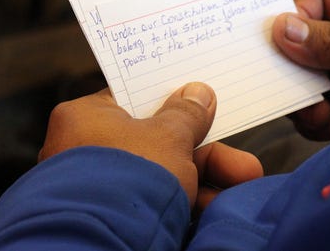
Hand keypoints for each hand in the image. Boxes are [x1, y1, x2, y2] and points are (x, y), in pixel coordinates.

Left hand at [39, 83, 261, 207]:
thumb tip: (198, 92)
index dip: (171, 101)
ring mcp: (96, 186)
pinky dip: (187, 203)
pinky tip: (218, 209)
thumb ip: (187, 114)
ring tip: (245, 184)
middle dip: (207, 154)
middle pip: (155, 142)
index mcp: (86, 118)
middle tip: (241, 163)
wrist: (103, 242)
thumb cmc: (129, 175)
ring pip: (160, 175)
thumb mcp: (169, 137)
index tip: (201, 104)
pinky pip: (153, 201)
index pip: (133, 100)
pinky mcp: (111, 215)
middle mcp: (84, 150)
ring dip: (206, 181)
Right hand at [272, 0, 329, 139]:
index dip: (296, 12)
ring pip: (302, 79)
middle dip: (293, 66)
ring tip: (319, 113)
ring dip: (303, 99)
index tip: (283, 37)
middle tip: (288, 82)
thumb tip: (282, 28)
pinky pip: (315, 110)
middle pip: (301, 41)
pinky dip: (316, 121)